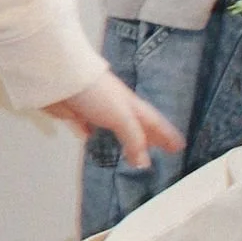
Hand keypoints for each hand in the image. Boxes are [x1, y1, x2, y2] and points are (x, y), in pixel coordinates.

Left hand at [46, 71, 183, 167]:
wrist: (62, 77)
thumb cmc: (97, 93)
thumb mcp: (122, 117)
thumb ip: (134, 140)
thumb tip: (144, 163)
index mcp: (132, 106)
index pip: (154, 123)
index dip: (167, 135)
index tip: (179, 146)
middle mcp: (116, 107)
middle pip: (137, 126)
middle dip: (150, 138)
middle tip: (162, 150)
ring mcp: (95, 110)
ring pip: (114, 128)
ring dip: (123, 139)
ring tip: (130, 152)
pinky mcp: (75, 113)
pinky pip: (85, 127)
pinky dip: (89, 134)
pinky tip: (89, 139)